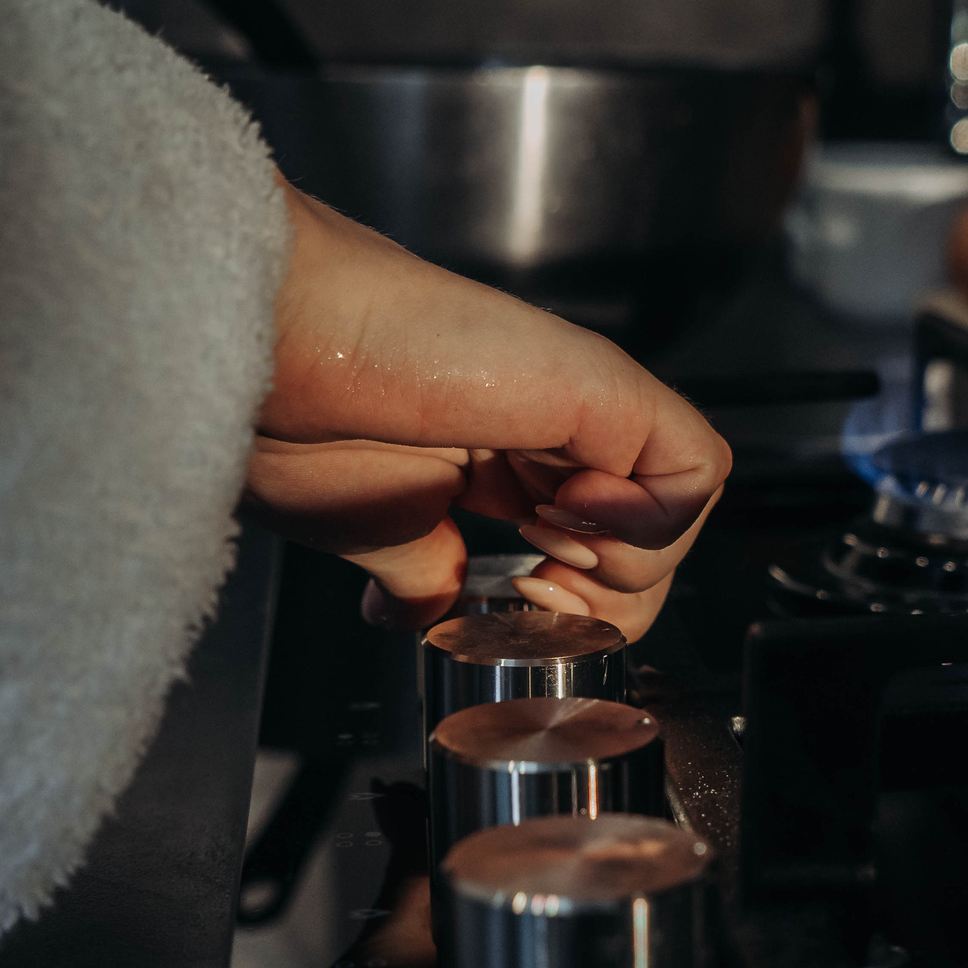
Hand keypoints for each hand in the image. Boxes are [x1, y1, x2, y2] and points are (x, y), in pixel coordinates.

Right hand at [245, 182, 730, 638]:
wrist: (273, 353)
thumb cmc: (297, 417)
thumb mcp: (377, 535)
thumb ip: (425, 573)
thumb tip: (431, 613)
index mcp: (507, 460)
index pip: (597, 556)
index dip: (574, 609)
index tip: (508, 609)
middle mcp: (556, 432)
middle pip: (650, 550)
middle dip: (603, 604)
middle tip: (531, 589)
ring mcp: (586, 408)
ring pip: (683, 517)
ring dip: (619, 568)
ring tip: (538, 543)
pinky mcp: (607, 389)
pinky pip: (695, 472)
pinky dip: (649, 523)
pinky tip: (567, 516)